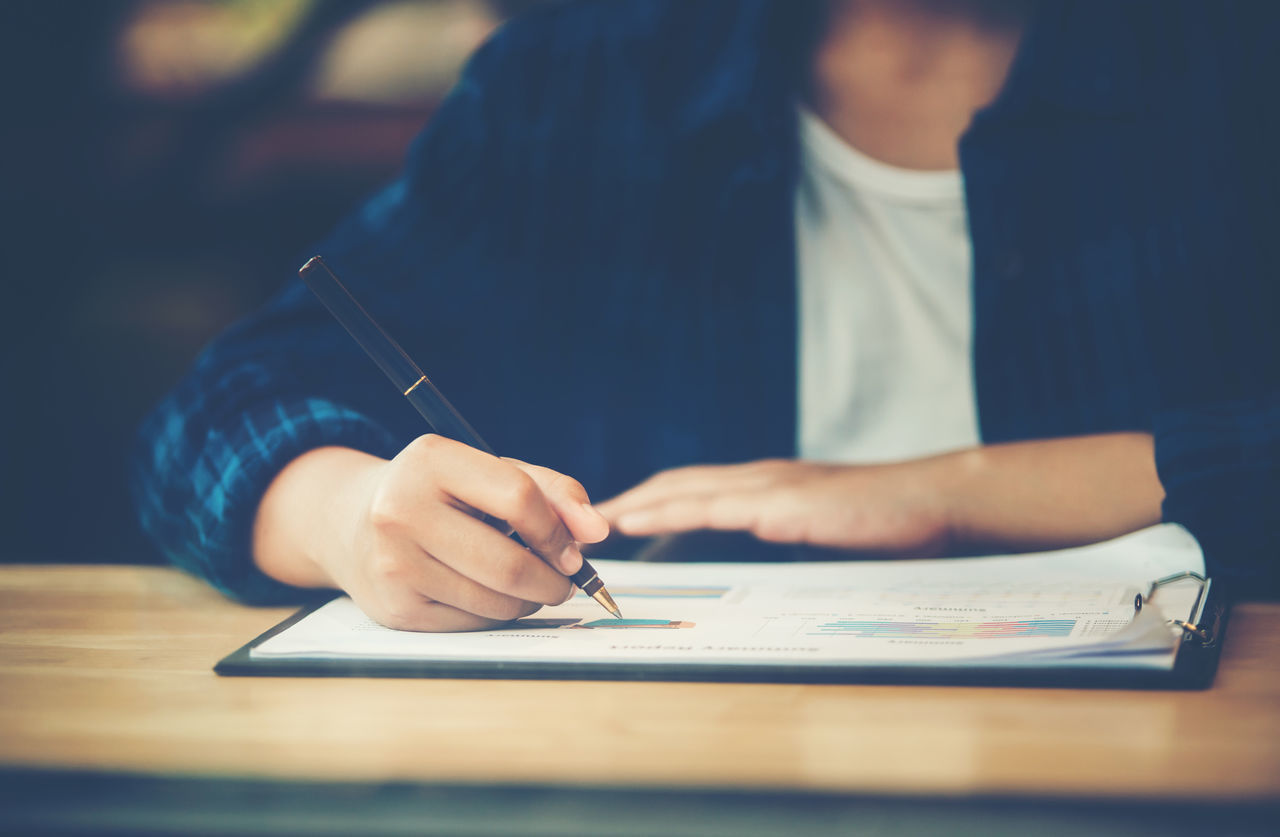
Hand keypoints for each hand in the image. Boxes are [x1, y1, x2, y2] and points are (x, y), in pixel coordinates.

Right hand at [252, 435, 609, 630]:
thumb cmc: (440, 495)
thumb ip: (552, 492)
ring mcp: (393, 564)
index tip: (574, 548)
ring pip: (496, 601)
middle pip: (509, 563)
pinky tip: (486, 594)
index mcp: (431, 461)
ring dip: (528, 601)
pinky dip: (497, 615)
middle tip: (563, 581)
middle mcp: (402, 511)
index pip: (519, 497)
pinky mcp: (394, 609)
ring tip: (525, 584)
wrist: (351, 525)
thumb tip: (598, 530)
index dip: (559, 529)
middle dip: (553, 580)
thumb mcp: (490, 473)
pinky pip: (473, 624)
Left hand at [596, 459, 951, 556]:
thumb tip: (765, 549)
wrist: (934, 499)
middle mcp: (761, 477)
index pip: (696, 486)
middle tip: (587, 517)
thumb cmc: (887, 518)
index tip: (617, 515)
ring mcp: (771, 486)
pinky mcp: (783, 504)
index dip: (654, 498)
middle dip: (632, 498)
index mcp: (770, 483)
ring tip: (599, 519)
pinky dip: (670, 511)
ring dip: (639, 503)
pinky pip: (713, 506)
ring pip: (686, 489)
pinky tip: (641, 518)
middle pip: (678, 482)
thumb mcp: (826, 525)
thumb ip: (791, 531)